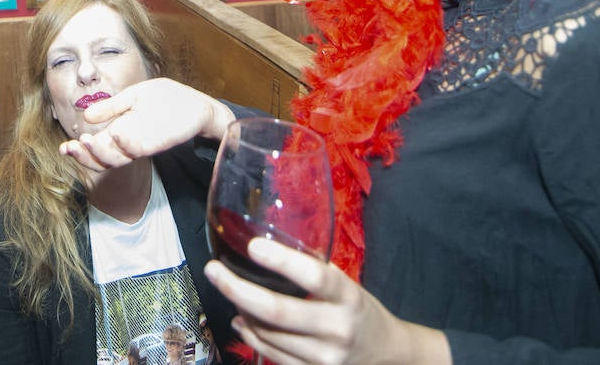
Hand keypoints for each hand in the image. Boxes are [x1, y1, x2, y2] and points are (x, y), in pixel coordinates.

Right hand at [58, 78, 234, 171]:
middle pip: (103, 158)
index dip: (79, 151)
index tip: (64, 148)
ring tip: (90, 141)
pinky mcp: (158, 142)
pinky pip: (139, 148)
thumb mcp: (133, 97)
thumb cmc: (166, 99)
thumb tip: (86, 116)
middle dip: (86, 155)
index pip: (95, 147)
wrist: (196, 104)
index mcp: (119, 131)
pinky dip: (126, 144)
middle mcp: (128, 142)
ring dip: (102, 152)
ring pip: (117, 158)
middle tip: (75, 146)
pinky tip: (116, 134)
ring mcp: (143, 144)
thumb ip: (112, 108)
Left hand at [204, 240, 450, 364]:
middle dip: (236, 289)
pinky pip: (271, 354)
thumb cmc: (357, 309)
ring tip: (230, 292)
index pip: (315, 276)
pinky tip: (242, 319)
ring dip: (241, 311)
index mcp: (348, 297)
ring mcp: (326, 358)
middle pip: (277, 311)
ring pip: (268, 334)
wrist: (386, 354)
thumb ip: (312, 271)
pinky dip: (251, 334)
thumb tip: (261, 250)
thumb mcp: (345, 285)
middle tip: (213, 270)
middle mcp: (338, 329)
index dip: (281, 261)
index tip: (253, 246)